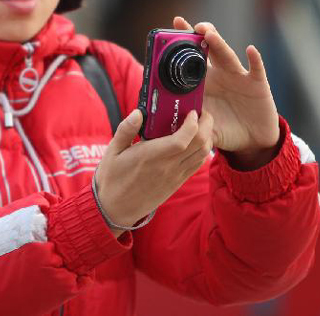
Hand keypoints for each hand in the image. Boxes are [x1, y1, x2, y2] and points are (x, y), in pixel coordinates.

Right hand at [95, 108, 213, 236]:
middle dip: (206, 125)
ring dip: (207, 137)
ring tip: (199, 124)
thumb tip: (139, 112)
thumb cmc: (112, 178)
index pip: (182, 140)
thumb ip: (126, 129)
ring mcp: (174, 176)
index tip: (191, 111)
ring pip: (203, 155)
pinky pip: (197, 164)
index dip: (192, 124)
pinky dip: (202, 150)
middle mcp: (167, 167)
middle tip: (201, 112)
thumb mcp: (112, 151)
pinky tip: (195, 142)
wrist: (116, 209)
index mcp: (150, 156)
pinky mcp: (177, 183)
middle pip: (199, 144)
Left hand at [173, 16, 279, 168]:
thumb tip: (165, 132)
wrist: (253, 140)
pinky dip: (254, 59)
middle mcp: (220, 74)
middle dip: (201, 35)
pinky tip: (250, 50)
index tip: (174, 25)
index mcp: (204, 82)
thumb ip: (187, 128)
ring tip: (208, 33)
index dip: (184, 41)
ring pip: (227, 56)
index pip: (192, 58)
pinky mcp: (257, 84)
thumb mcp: (203, 128)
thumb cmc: (225, 129)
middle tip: (192, 26)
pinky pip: (256, 69)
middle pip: (209, 49)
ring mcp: (239, 77)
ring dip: (218, 43)